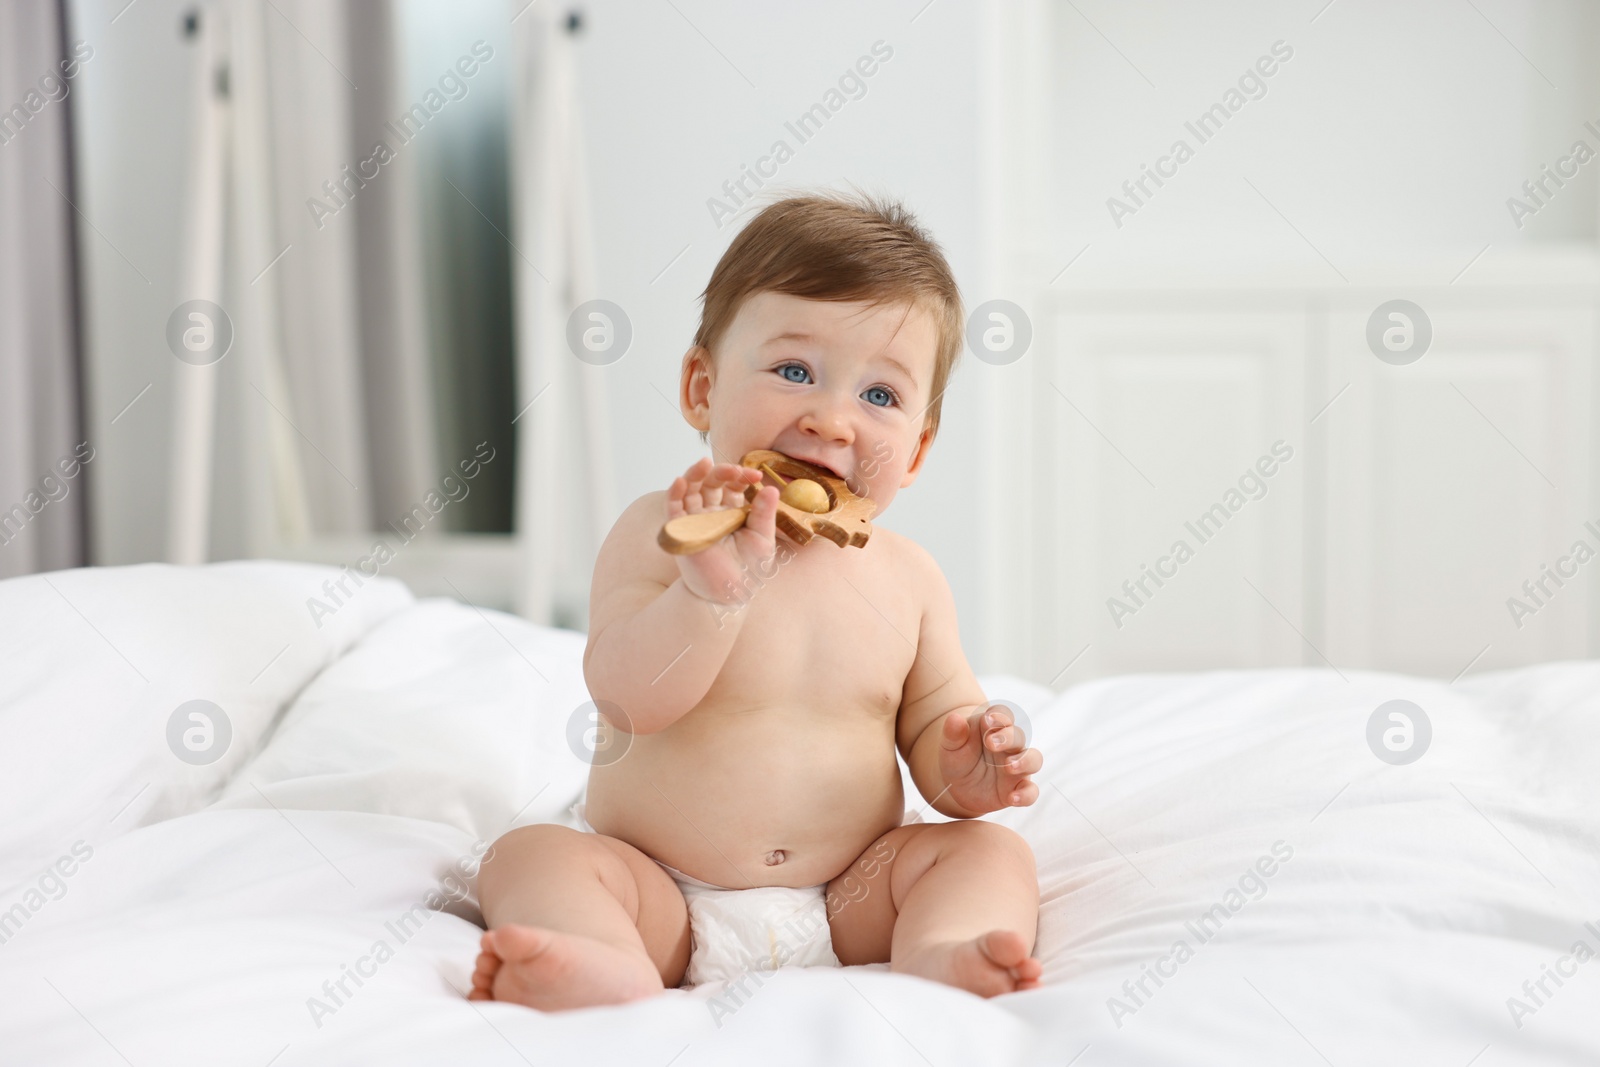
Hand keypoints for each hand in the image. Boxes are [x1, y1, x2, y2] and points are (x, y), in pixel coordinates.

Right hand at [666, 457, 780, 604]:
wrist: (730, 594)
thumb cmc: (748, 569)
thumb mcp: (762, 538)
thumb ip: (765, 513)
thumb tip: (771, 488)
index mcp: (730, 511)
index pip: (732, 485)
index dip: (741, 477)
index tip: (756, 476)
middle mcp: (711, 512)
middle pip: (710, 483)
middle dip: (721, 472)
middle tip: (735, 470)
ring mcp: (694, 520)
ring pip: (690, 489)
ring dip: (695, 474)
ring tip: (704, 463)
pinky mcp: (680, 531)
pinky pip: (672, 508)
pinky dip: (674, 493)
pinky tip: (680, 480)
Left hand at [938, 703, 1042, 814]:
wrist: (959, 786)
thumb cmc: (958, 758)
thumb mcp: (951, 746)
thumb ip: (953, 733)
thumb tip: (954, 718)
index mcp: (994, 728)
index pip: (1003, 715)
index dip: (999, 715)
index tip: (987, 719)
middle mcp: (1010, 745)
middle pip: (1018, 735)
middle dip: (1008, 737)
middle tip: (991, 743)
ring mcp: (1017, 767)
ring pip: (1033, 759)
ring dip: (1025, 761)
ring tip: (1010, 767)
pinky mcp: (1018, 788)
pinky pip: (1030, 791)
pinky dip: (1025, 795)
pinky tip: (1012, 798)